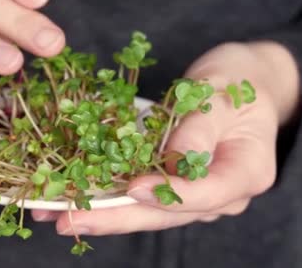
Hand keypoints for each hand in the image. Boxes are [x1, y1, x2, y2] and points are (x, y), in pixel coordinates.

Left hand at [31, 41, 299, 235]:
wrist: (244, 80)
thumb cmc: (238, 80)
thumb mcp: (222, 92)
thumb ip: (200, 127)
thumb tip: (174, 160)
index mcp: (246, 173)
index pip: (204, 194)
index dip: (166, 192)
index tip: (132, 187)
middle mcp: (220, 194)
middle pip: (165, 213)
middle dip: (115, 217)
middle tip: (69, 220)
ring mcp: (195, 194)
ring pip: (146, 210)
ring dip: (101, 213)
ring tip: (56, 215)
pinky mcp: (173, 184)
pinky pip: (139, 196)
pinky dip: (106, 197)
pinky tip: (71, 198)